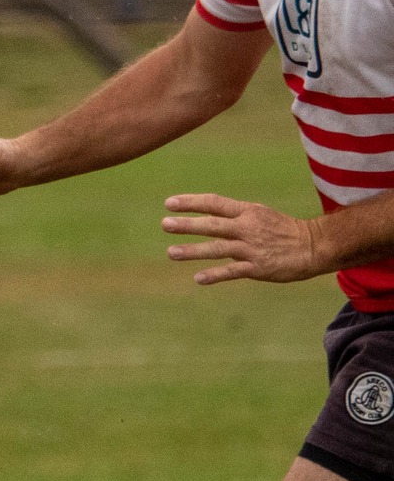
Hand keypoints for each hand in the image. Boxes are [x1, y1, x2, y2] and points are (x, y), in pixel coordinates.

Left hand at [163, 193, 322, 284]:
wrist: (315, 246)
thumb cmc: (282, 230)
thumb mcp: (260, 215)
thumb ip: (234, 215)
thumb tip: (206, 213)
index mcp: (248, 212)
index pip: (215, 203)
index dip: (192, 202)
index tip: (169, 203)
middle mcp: (248, 228)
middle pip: (213, 225)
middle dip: (187, 225)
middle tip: (164, 224)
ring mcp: (252, 248)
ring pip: (218, 248)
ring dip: (193, 251)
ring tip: (170, 252)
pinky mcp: (258, 267)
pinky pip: (232, 271)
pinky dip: (215, 274)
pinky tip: (198, 278)